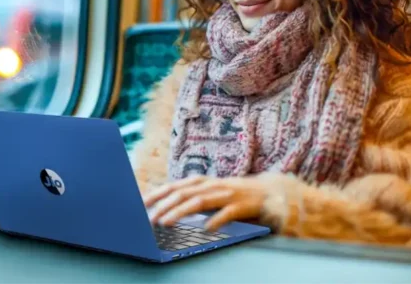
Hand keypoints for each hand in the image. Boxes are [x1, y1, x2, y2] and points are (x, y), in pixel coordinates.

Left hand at [143, 175, 265, 231]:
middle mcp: (212, 185)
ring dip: (181, 213)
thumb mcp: (210, 192)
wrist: (268, 192)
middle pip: (184, 193)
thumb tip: (165, 207)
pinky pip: (228, 213)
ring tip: (167, 223)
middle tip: (149, 219)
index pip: (175, 186)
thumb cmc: (233, 195)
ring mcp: (228, 194)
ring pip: (200, 202)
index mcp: (203, 182)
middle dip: (164, 206)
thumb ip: (192, 196)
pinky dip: (217, 220)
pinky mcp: (243, 205)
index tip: (141, 204)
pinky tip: (207, 230)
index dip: (158, 193)